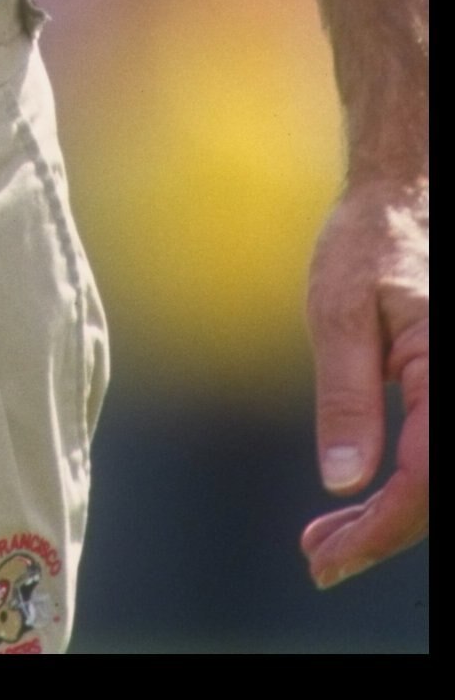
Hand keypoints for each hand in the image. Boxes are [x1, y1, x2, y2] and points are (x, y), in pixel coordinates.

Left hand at [300, 178, 427, 589]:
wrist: (405, 198)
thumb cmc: (370, 242)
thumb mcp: (338, 308)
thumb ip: (348, 395)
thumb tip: (345, 482)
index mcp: (445, 372)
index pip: (425, 482)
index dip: (379, 531)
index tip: (327, 558)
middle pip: (437, 496)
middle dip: (380, 537)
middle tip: (316, 560)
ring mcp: (453, 393)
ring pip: (439, 483)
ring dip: (390, 521)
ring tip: (324, 541)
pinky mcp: (446, 395)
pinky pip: (436, 457)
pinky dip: (403, 490)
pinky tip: (359, 503)